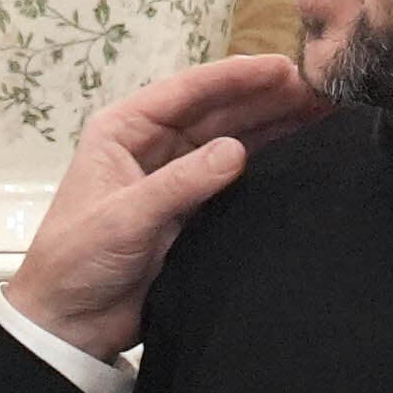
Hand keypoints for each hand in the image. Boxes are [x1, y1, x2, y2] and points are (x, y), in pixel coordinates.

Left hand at [4, 55, 325, 359]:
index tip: (283, 68)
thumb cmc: (78, 260)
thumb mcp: (125, 218)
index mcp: (124, 130)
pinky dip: (267, 165)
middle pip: (217, 111)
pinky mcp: (193, 211)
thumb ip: (180, 184)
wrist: (69, 324)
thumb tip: (238, 151)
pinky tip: (301, 154)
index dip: (236, 76)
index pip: (187, 91)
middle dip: (265, 98)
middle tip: (319, 90)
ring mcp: (175, 177)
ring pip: (232, 141)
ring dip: (273, 127)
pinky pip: (235, 179)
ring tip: (323, 114)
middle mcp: (152, 145)